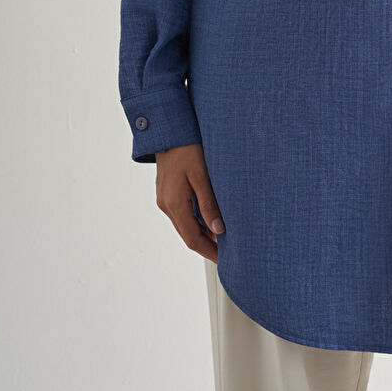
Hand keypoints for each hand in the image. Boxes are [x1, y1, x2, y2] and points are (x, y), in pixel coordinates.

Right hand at [155, 143, 224, 262]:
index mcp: (174, 204)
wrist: (169, 130)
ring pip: (185, 224)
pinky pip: (182, 213)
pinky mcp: (167, 192)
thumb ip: (209, 204)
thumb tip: (219, 230)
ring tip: (223, 236)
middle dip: (207, 246)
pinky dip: (196, 219)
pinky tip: (209, 217)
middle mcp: (166, 205)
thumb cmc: (186, 147)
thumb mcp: (202, 175)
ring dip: (202, 232)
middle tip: (227, 253)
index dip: (209, 252)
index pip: (193, 239)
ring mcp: (165, 199)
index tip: (224, 260)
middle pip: (188, 234)